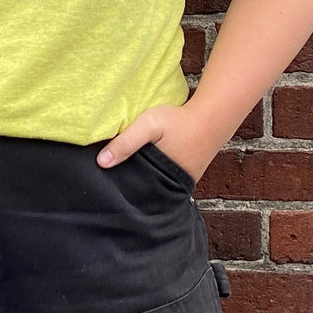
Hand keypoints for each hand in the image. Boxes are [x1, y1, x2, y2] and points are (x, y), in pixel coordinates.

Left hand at [96, 101, 226, 183]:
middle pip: (143, 191)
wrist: (211, 118)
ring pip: (153, 186)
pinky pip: (163, 180)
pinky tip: (144, 165)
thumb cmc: (179, 121)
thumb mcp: (149, 125)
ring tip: (124, 172)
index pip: (134, 193)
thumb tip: (101, 162)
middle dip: (128, 186)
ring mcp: (180, 185)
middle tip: (110, 180)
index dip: (119, 190)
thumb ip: (126, 142)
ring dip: (141, 180)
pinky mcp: (184, 177)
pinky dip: (153, 174)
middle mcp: (172, 189)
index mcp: (161, 182)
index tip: (105, 185)